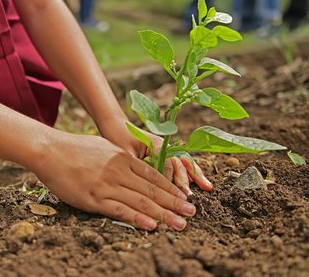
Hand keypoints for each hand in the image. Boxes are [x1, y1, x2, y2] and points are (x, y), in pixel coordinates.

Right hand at [34, 133, 196, 230]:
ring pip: (140, 202)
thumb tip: (134, 167)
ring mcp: (107, 185)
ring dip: (163, 214)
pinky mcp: (93, 198)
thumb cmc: (75, 148)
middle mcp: (119, 171)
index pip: (153, 176)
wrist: (50, 150)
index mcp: (122, 158)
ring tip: (180, 223)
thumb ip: (121, 159)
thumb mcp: (103, 147)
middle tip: (191, 213)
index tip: (184, 198)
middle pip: (152, 190)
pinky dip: (137, 219)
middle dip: (174, 203)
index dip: (171, 188)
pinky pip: (120, 210)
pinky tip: (152, 226)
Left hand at [97, 116, 212, 195]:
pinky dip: (190, 172)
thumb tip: (145, 184)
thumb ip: (137, 166)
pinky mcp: (165, 153)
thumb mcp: (124, 153)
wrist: (116, 126)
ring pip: (184, 162)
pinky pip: (180, 163)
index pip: (167, 163)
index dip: (169, 179)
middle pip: (179, 163)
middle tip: (189, 196)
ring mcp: (166, 148)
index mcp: (155, 143)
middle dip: (185, 180)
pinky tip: (201, 182)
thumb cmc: (117, 139)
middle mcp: (164, 145)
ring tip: (207, 187)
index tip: (171, 193)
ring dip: (195, 175)